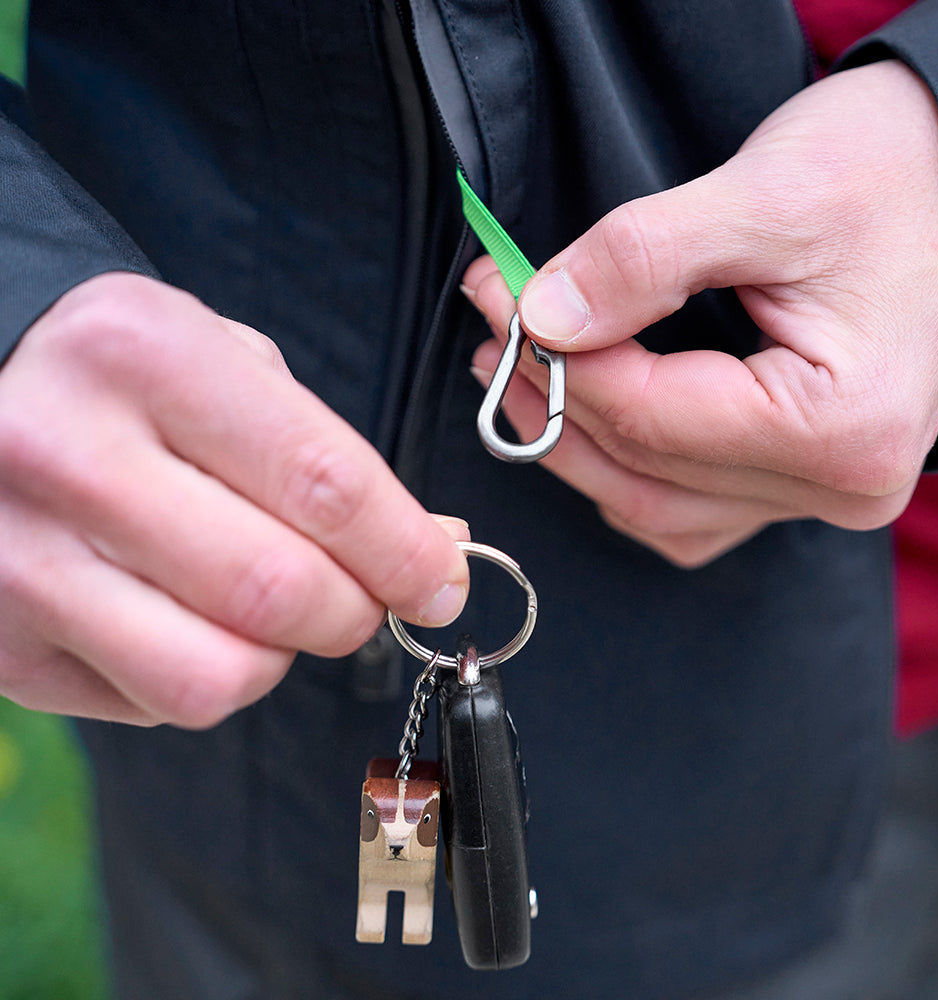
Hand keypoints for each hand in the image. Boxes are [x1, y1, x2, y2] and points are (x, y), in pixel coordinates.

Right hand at [0, 273, 469, 726]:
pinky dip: (208, 674)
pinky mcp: (3, 643)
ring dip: (282, 656)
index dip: (407, 553)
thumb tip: (435, 550)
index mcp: (149, 357)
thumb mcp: (227, 368)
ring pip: (219, 676)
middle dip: (357, 612)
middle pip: (279, 592)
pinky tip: (188, 615)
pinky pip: (157, 703)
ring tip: (270, 606)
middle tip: (364, 596)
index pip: (324, 484)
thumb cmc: (124, 378)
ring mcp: (21, 561)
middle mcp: (69, 457)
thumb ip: (331, 458)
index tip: (443, 583)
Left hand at [465, 60, 937, 567]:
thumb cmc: (899, 179)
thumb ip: (644, 258)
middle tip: (496, 334)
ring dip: (577, 446)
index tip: (497, 297)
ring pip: (655, 503)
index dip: (557, 359)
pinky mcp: (800, 482)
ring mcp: (820, 494)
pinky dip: (626, 475)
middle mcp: (836, 485)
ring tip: (520, 378)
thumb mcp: (769, 193)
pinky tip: (586, 429)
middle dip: (554, 401)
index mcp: (840, 426)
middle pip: (645, 469)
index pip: (651, 415)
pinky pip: (687, 512)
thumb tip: (545, 315)